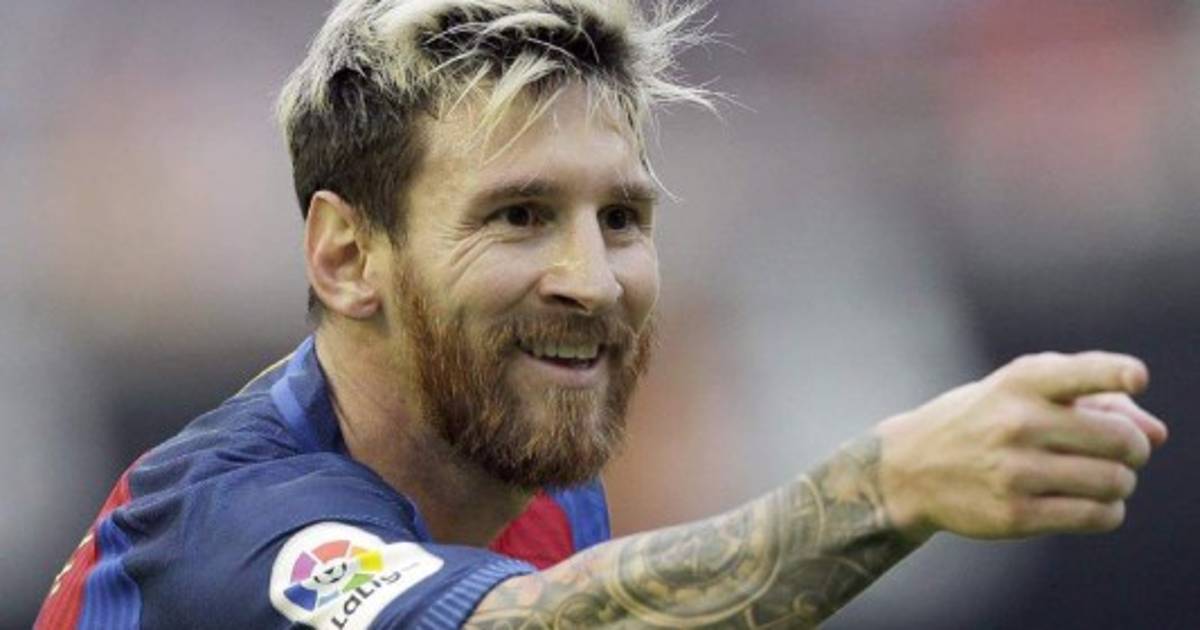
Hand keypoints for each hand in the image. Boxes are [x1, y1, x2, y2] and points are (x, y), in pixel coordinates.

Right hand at [874, 351, 1167, 541]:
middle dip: (1134, 449)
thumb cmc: (983, 422)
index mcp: (1020, 383)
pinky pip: (1098, 516)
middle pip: (1121, 441)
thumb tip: (1159, 434)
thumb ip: (1094, 401)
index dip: (1114, 372)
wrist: (910, 469)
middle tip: (1121, 452)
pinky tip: (1095, 504)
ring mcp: (1014, 472)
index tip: (1137, 377)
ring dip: (1121, 482)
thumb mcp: (1023, 395)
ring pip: (1116, 482)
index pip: (1077, 372)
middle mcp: (1016, 423)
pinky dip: (1109, 511)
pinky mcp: (1016, 515)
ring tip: (1102, 478)